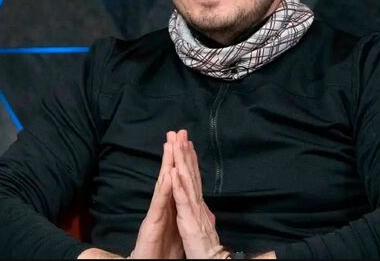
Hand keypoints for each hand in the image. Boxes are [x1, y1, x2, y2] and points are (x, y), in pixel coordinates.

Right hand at [129, 132, 183, 258]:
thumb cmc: (162, 251)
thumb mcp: (177, 229)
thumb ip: (180, 213)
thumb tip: (187, 203)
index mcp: (171, 207)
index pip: (178, 180)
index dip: (182, 162)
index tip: (187, 142)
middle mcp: (162, 206)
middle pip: (168, 176)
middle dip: (173, 154)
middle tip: (176, 132)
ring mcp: (156, 213)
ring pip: (162, 184)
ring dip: (166, 164)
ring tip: (170, 146)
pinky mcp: (152, 223)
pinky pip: (159, 203)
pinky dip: (164, 188)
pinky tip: (168, 175)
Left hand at [171, 130, 226, 258]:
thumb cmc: (205, 247)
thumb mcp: (202, 225)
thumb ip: (201, 212)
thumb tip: (204, 204)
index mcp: (198, 204)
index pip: (193, 177)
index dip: (189, 159)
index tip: (186, 141)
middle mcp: (198, 203)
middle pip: (191, 174)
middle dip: (185, 152)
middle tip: (180, 132)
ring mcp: (194, 210)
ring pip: (187, 182)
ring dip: (182, 161)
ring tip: (177, 143)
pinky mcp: (189, 220)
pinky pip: (183, 201)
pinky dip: (178, 185)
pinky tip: (174, 171)